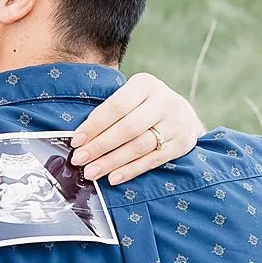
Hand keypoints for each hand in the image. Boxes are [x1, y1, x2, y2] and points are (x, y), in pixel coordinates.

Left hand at [68, 74, 202, 184]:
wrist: (185, 114)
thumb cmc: (146, 105)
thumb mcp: (132, 96)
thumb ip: (111, 110)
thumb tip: (82, 137)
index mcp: (146, 84)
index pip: (117, 106)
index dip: (95, 125)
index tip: (76, 141)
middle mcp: (164, 102)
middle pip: (127, 128)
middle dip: (100, 146)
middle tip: (79, 159)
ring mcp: (175, 123)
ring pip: (139, 146)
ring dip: (112, 162)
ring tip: (92, 172)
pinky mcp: (181, 144)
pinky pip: (152, 161)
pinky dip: (131, 170)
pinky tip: (113, 177)